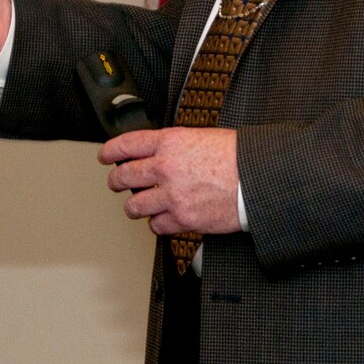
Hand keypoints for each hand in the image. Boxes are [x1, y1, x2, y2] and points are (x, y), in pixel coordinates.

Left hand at [100, 128, 239, 235]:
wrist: (258, 180)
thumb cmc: (239, 157)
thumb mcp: (204, 136)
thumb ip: (177, 145)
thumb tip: (163, 153)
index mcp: (170, 142)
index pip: (126, 145)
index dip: (110, 151)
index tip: (105, 156)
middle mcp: (166, 168)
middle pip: (124, 176)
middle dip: (115, 181)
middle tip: (115, 182)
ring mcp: (172, 196)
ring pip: (135, 206)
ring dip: (133, 207)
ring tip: (136, 206)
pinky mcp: (183, 220)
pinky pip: (157, 226)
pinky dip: (157, 224)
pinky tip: (162, 219)